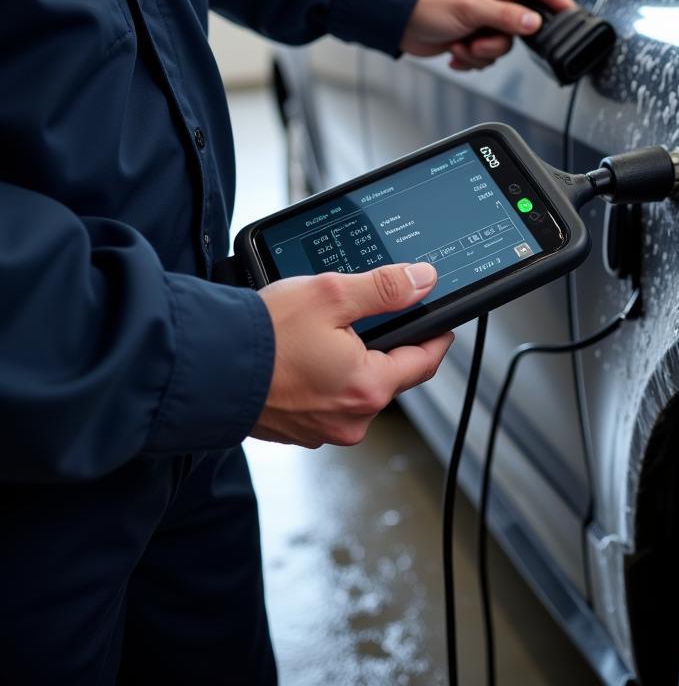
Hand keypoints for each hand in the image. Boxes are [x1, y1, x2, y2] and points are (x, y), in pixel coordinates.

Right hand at [252, 262, 452, 447]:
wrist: (203, 366)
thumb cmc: (263, 337)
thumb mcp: (331, 295)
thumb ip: (385, 288)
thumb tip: (423, 281)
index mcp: (368, 388)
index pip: (425, 361)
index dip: (437, 335)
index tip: (442, 322)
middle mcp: (351, 419)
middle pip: (391, 375)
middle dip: (388, 345)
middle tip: (374, 315)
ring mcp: (323, 430)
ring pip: (357, 387)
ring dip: (353, 361)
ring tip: (328, 332)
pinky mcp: (298, 430)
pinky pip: (327, 399)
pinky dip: (324, 377)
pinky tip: (305, 355)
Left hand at [399, 0, 575, 70]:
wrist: (398, 22)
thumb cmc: (427, 3)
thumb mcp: (471, 8)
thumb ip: (507, 17)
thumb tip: (535, 23)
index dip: (557, 1)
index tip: (570, 17)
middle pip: (523, 24)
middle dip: (499, 39)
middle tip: (481, 39)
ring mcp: (486, 16)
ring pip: (505, 44)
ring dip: (482, 51)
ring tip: (462, 44)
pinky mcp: (475, 34)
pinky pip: (489, 54)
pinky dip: (472, 58)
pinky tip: (456, 50)